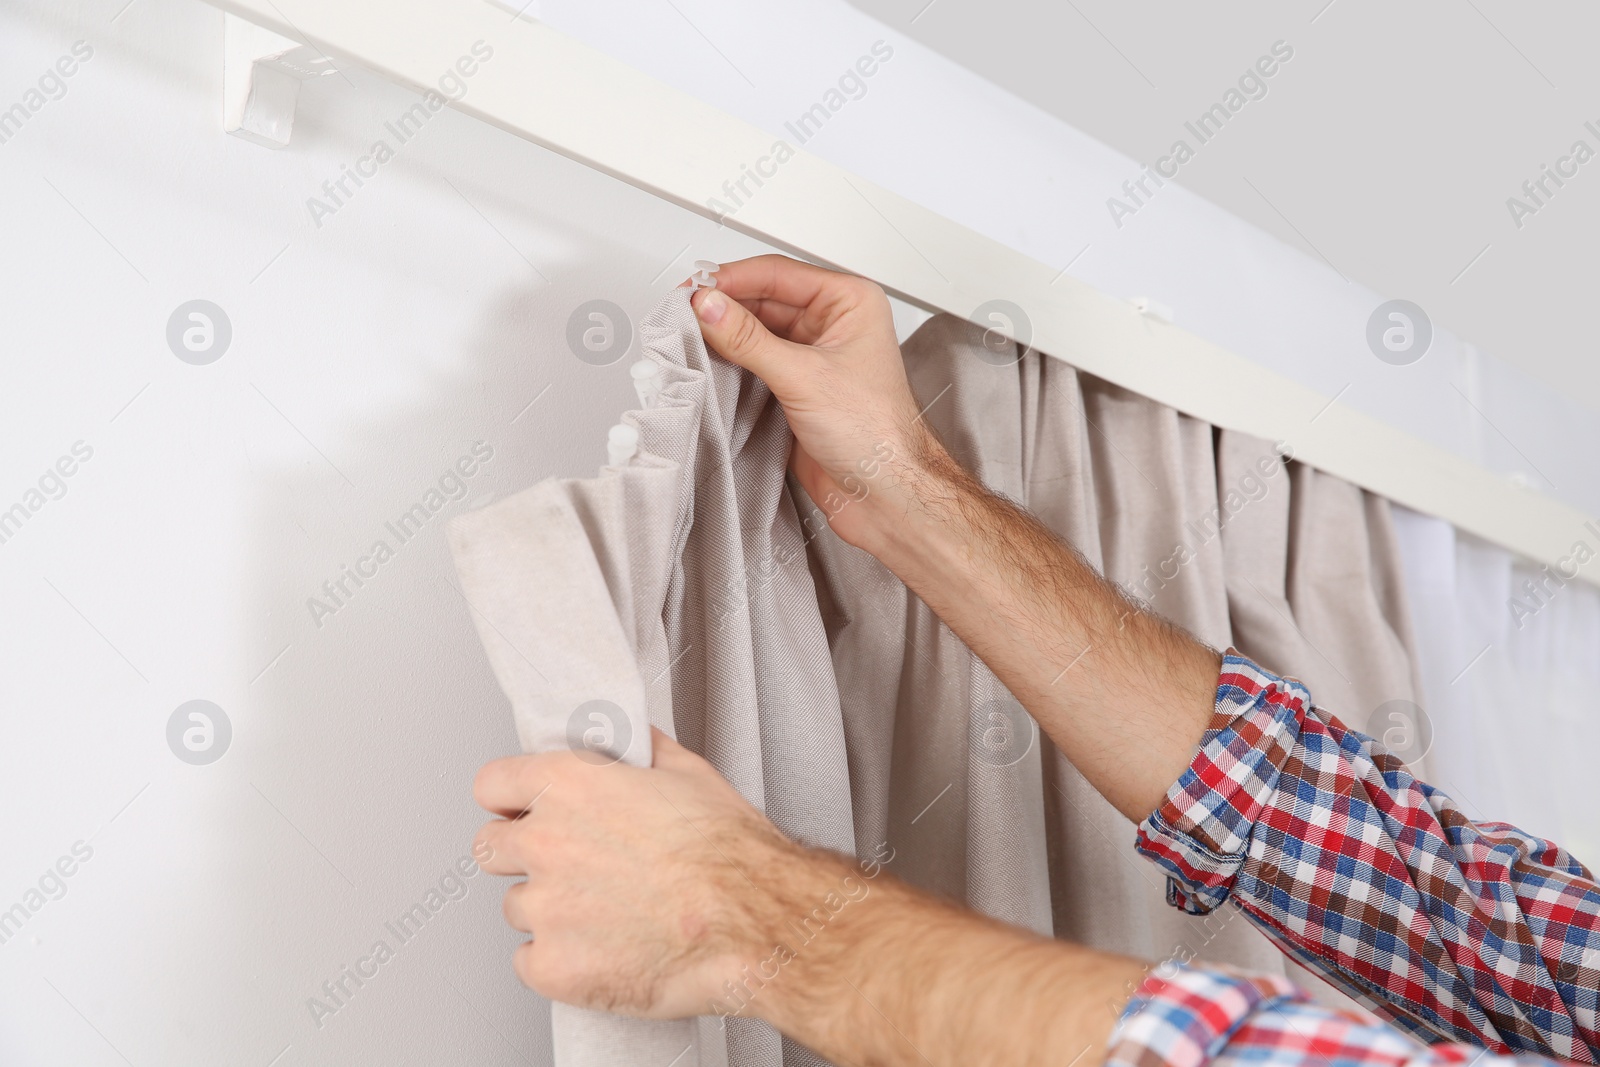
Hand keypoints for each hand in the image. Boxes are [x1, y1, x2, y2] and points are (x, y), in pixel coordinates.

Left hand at [472, 728, 839, 1018]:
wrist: (753, 924)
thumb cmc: (729, 854)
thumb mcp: (688, 773)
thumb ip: (640, 751)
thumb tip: (628, 742)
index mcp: (568, 785)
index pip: (491, 785)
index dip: (510, 800)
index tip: (521, 812)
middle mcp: (544, 842)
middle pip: (489, 849)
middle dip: (521, 857)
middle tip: (569, 868)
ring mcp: (544, 908)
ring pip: (518, 909)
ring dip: (550, 912)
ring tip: (607, 915)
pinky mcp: (553, 966)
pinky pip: (530, 963)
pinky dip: (559, 963)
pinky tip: (604, 952)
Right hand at [688, 255, 935, 548]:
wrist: (884, 495)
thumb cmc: (877, 436)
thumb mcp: (805, 377)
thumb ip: (750, 340)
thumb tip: (710, 307)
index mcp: (851, 303)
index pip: (780, 275)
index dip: (733, 279)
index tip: (695, 289)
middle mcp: (833, 325)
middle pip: (764, 300)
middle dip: (724, 307)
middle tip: (685, 314)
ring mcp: (813, 357)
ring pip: (756, 332)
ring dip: (724, 335)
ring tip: (690, 337)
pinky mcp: (796, 388)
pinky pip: (755, 363)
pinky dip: (730, 363)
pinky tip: (709, 364)